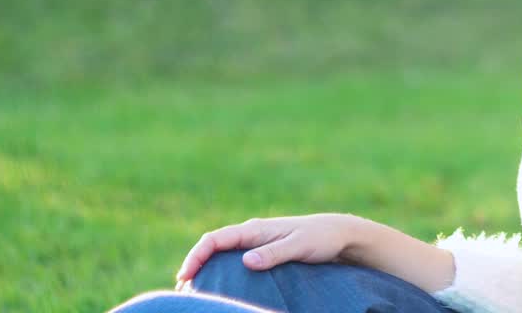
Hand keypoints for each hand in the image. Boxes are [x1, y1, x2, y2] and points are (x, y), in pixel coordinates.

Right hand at [177, 213, 363, 283]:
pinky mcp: (262, 252)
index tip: (185, 275)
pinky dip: (220, 272)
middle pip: (212, 247)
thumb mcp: (299, 246)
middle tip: (183, 290)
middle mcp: (251, 234)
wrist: (339, 234)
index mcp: (255, 230)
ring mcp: (256, 243)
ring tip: (193, 292)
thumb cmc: (321, 239)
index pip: (215, 239)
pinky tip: (219, 288)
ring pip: (221, 254)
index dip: (196, 256)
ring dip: (205, 270)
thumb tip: (246, 261)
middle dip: (195, 265)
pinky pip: (233, 260)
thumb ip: (274, 253)